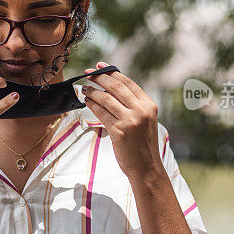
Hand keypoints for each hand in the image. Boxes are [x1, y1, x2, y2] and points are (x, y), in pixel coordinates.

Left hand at [81, 62, 162, 180]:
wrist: (146, 168)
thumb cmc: (142, 144)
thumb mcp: (144, 120)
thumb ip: (132, 105)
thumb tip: (111, 88)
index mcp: (149, 105)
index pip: (128, 83)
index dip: (113, 72)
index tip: (100, 66)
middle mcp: (141, 110)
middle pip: (116, 87)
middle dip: (100, 78)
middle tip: (88, 73)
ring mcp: (131, 120)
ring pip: (107, 99)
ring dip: (93, 91)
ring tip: (84, 88)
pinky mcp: (119, 131)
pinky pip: (101, 113)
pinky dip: (92, 105)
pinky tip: (86, 101)